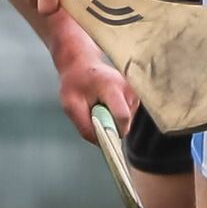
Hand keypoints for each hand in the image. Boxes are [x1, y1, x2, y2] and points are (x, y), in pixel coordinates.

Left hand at [50, 22, 136, 140]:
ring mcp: (134, 91)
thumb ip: (85, 127)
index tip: (102, 136)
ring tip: (99, 105)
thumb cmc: (75, 83)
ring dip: (111, 119)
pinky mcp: (135, 95)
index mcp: (112, 87)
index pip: (122, 117)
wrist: (82, 64)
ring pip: (126, 121)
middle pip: (125, 122)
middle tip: (94, 113)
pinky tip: (106, 103)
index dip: (112, 132)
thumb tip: (101, 144)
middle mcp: (128, 88)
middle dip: (109, 125)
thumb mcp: (71, 106)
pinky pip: (127, 116)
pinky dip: (115, 115)